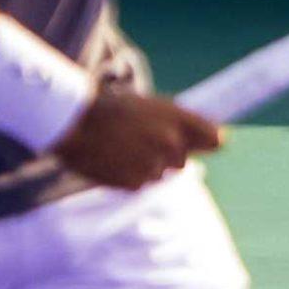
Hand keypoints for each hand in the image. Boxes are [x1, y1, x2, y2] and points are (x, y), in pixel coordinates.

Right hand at [55, 86, 221, 190]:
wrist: (75, 124)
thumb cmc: (111, 109)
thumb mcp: (148, 106)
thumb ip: (175, 123)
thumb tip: (207, 137)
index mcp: (175, 117)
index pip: (214, 138)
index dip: (210, 141)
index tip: (211, 143)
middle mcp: (169, 142)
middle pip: (183, 160)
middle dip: (169, 154)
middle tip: (145, 142)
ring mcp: (153, 164)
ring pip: (161, 173)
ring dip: (148, 166)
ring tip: (124, 148)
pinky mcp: (136, 183)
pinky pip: (141, 183)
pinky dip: (131, 175)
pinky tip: (115, 159)